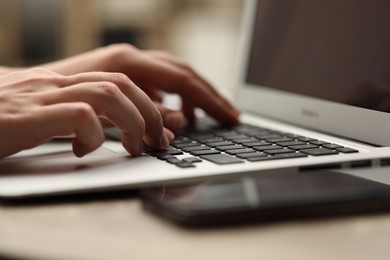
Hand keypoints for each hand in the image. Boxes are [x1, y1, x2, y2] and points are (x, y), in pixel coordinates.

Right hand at [0, 68, 172, 157]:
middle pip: (121, 82)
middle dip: (149, 112)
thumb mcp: (44, 118)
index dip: (146, 102)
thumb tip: (112, 128)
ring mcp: (42, 96)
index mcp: (61, 83)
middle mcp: (56, 83)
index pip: (117, 79)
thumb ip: (77, 118)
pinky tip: (83, 150)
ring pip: (108, 93)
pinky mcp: (27, 116)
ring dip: (132, 121)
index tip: (159, 128)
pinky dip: (93, 134)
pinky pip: (78, 114)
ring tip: (133, 146)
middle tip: (156, 140)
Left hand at [44, 44, 239, 131]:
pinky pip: (159, 83)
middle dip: (210, 96)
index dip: (211, 100)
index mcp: (129, 63)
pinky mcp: (123, 74)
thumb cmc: (59, 101)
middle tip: (231, 115)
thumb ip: (145, 116)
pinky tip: (178, 114)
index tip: (230, 117)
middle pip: (184, 73)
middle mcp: (131, 57)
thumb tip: (179, 122)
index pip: (183, 80)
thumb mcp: (104, 114)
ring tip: (207, 118)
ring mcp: (127, 63)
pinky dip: (175, 98)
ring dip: (194, 97)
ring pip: (173, 76)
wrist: (25, 93)